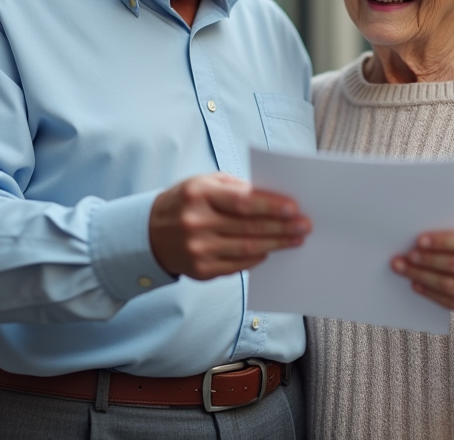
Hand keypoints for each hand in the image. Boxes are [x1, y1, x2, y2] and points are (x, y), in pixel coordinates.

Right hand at [150, 173, 310, 279]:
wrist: (149, 234)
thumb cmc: (185, 202)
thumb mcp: (203, 183)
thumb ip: (235, 187)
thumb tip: (272, 198)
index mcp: (198, 195)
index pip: (242, 201)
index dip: (270, 206)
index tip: (294, 208)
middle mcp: (196, 223)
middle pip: (249, 227)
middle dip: (282, 227)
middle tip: (304, 226)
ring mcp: (198, 249)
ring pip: (247, 249)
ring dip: (277, 244)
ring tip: (296, 239)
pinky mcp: (201, 270)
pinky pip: (238, 265)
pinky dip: (258, 258)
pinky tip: (271, 251)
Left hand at [392, 229, 453, 339]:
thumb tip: (424, 240)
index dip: (442, 241)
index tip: (419, 240)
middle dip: (427, 259)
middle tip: (407, 255)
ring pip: (450, 284)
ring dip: (423, 275)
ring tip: (405, 268)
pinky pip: (450, 302)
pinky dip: (430, 292)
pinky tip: (416, 285)